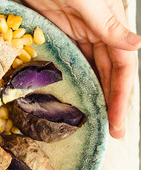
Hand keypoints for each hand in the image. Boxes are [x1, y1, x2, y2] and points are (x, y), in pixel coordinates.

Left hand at [23, 0, 140, 138]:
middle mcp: (101, 33)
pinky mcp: (62, 36)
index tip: (119, 123)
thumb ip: (109, 24)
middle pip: (112, 74)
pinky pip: (76, 62)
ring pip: (95, 71)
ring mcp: (81, 36)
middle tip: (114, 131)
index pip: (124, 68)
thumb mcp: (88, 2)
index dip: (122, 96)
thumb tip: (137, 46)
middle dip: (114, 102)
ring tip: (100, 121)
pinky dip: (80, 80)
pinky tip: (82, 95)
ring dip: (99, 95)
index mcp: (113, 25)